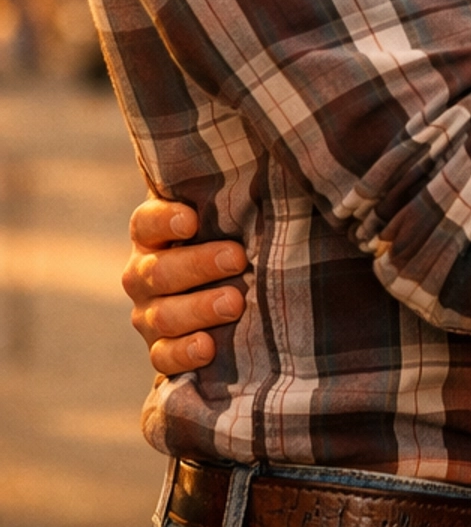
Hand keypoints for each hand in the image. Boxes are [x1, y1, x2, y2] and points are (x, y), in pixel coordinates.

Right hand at [123, 198, 247, 373]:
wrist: (224, 297)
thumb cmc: (231, 241)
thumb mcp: (228, 219)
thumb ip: (232, 201)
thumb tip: (271, 169)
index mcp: (153, 236)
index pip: (146, 223)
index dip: (164, 220)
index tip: (192, 219)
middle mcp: (144, 274)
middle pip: (158, 270)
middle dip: (198, 265)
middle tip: (237, 258)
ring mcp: (149, 314)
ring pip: (163, 315)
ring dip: (198, 308)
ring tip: (235, 302)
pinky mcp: (160, 349)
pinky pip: (163, 356)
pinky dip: (184, 353)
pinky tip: (208, 347)